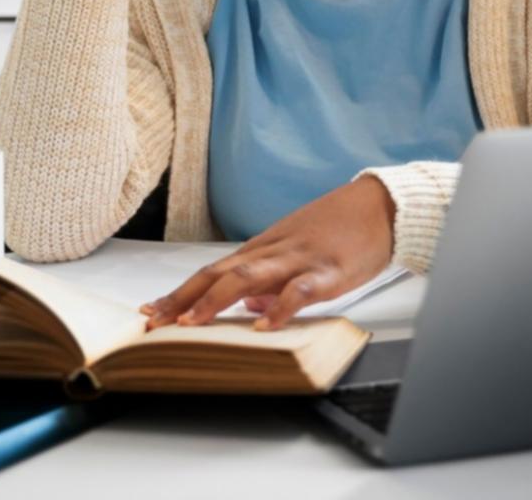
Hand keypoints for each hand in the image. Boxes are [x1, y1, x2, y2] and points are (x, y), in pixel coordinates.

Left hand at [140, 176, 396, 330]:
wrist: (381, 205)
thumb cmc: (340, 230)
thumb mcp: (297, 253)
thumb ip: (270, 280)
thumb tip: (250, 307)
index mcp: (262, 250)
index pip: (210, 271)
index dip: (179, 292)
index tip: (150, 310)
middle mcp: (272, 252)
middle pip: (217, 273)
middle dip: (182, 298)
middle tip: (153, 322)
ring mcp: (298, 259)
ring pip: (248, 277)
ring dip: (215, 301)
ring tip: (190, 324)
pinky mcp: (328, 270)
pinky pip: (300, 289)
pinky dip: (279, 307)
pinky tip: (264, 325)